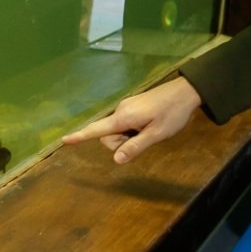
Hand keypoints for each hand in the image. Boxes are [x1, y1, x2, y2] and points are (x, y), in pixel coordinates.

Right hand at [61, 76, 201, 162]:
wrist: (186, 91)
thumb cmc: (172, 114)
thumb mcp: (156, 134)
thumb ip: (135, 146)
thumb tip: (116, 160)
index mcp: (123, 117)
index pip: (97, 129)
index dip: (80, 136)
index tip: (64, 140)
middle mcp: (121, 110)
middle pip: (108, 134)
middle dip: (120, 143)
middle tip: (144, 139)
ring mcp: (127, 106)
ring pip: (117, 130)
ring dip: (128, 137)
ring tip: (149, 131)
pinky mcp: (133, 106)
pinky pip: (125, 123)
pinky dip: (132, 130)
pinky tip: (149, 126)